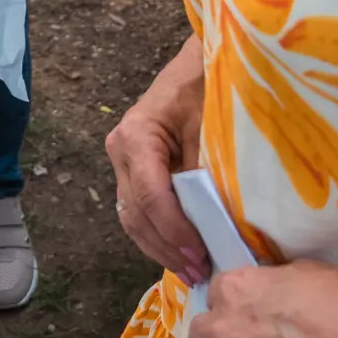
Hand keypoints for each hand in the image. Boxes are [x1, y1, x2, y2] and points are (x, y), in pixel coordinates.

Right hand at [107, 94, 211, 283]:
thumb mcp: (209, 123)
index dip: (173, 229)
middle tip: (200, 274)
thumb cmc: (204, 84)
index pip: (149, 195)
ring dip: (160, 249)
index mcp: (136, 137)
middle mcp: (120, 151)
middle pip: (135, 213)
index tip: (200, 253)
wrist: (195, 63)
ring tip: (192, 272)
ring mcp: (123, 162)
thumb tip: (217, 221)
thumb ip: (206, 168)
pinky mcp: (134, 169)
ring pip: (132, 217)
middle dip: (166, 248)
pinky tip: (182, 254)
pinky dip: (159, 235)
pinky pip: (140, 210)